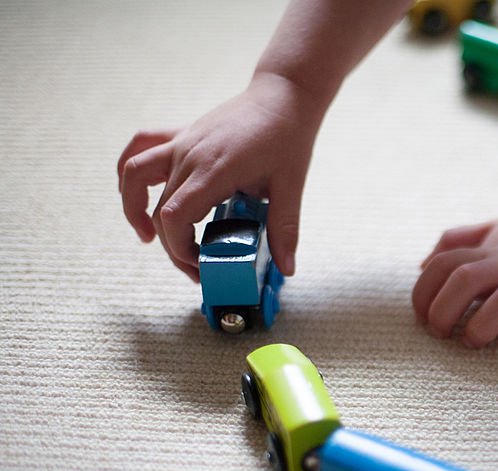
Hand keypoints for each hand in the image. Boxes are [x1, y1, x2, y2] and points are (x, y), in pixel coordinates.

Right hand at [117, 73, 320, 280]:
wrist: (281, 97)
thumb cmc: (287, 138)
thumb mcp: (291, 186)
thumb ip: (285, 228)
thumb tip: (287, 268)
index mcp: (213, 170)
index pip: (174, 216)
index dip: (180, 249)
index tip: (203, 265)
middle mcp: (188, 155)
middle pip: (159, 209)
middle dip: (173, 247)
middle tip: (198, 270)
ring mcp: (180, 143)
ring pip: (134, 176)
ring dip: (134, 210)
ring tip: (147, 237)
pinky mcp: (180, 135)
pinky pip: (140, 150)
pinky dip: (129, 174)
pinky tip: (138, 196)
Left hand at [413, 206, 497, 353]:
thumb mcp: (494, 229)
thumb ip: (458, 241)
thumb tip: (423, 265)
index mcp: (489, 250)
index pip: (443, 265)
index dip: (423, 292)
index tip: (422, 317)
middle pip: (466, 279)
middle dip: (444, 309)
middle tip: (442, 334)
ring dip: (483, 323)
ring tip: (474, 341)